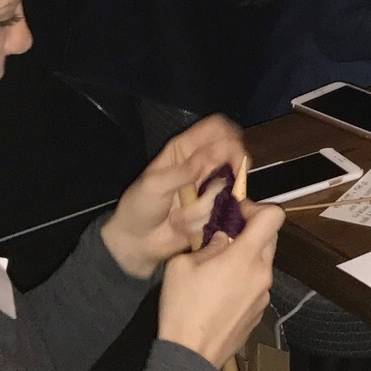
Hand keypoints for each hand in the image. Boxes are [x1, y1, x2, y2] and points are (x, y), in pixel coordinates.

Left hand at [103, 115, 249, 279]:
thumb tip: (206, 159)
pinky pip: (225, 207)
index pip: (215, 129)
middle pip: (233, 151)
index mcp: (184, 149)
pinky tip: (193, 223)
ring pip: (230, 183)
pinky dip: (211, 214)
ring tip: (184, 215)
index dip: (228, 135)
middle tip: (222, 183)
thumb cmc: (139, 208)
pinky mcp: (215, 207)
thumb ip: (181, 172)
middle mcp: (201, 163)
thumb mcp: (154, 186)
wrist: (138, 242)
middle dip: (232, 166)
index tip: (232, 150)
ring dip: (208, 201)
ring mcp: (210, 186)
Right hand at [157, 203, 279, 369]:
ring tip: (219, 267)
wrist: (191, 356)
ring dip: (247, 256)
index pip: (273, 216)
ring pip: (264, 262)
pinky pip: (258, 284)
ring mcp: (264, 294)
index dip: (257, 207)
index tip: (237, 212)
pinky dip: (245, 279)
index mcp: (245, 257)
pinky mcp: (260, 311)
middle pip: (270, 237)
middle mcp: (262, 273)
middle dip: (251, 230)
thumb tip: (223, 239)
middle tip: (225, 235)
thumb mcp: (182, 266)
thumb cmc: (183, 308)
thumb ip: (208, 245)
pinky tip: (221, 292)